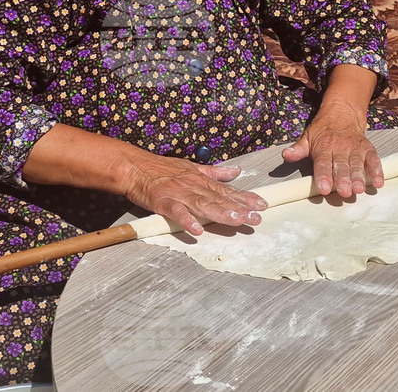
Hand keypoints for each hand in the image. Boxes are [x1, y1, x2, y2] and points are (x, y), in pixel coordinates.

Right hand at [122, 152, 267, 236]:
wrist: (135, 166)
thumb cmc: (162, 168)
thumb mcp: (192, 167)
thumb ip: (215, 172)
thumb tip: (236, 171)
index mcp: (201, 180)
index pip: (227, 190)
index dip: (245, 198)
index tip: (261, 204)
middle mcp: (193, 186)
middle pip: (219, 199)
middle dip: (238, 208)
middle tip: (256, 217)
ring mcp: (178, 194)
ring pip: (203, 204)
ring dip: (220, 213)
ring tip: (236, 221)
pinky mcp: (163, 201)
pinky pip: (176, 212)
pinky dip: (186, 220)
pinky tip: (197, 230)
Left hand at [282, 104, 383, 197]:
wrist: (342, 113)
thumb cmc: (323, 131)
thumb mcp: (308, 137)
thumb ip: (298, 149)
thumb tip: (286, 155)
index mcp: (323, 148)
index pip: (322, 163)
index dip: (323, 176)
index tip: (324, 188)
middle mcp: (340, 148)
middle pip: (341, 166)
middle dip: (343, 179)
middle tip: (345, 192)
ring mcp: (355, 149)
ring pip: (357, 164)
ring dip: (359, 177)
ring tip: (359, 189)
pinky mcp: (367, 149)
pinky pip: (373, 159)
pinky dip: (377, 171)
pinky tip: (378, 183)